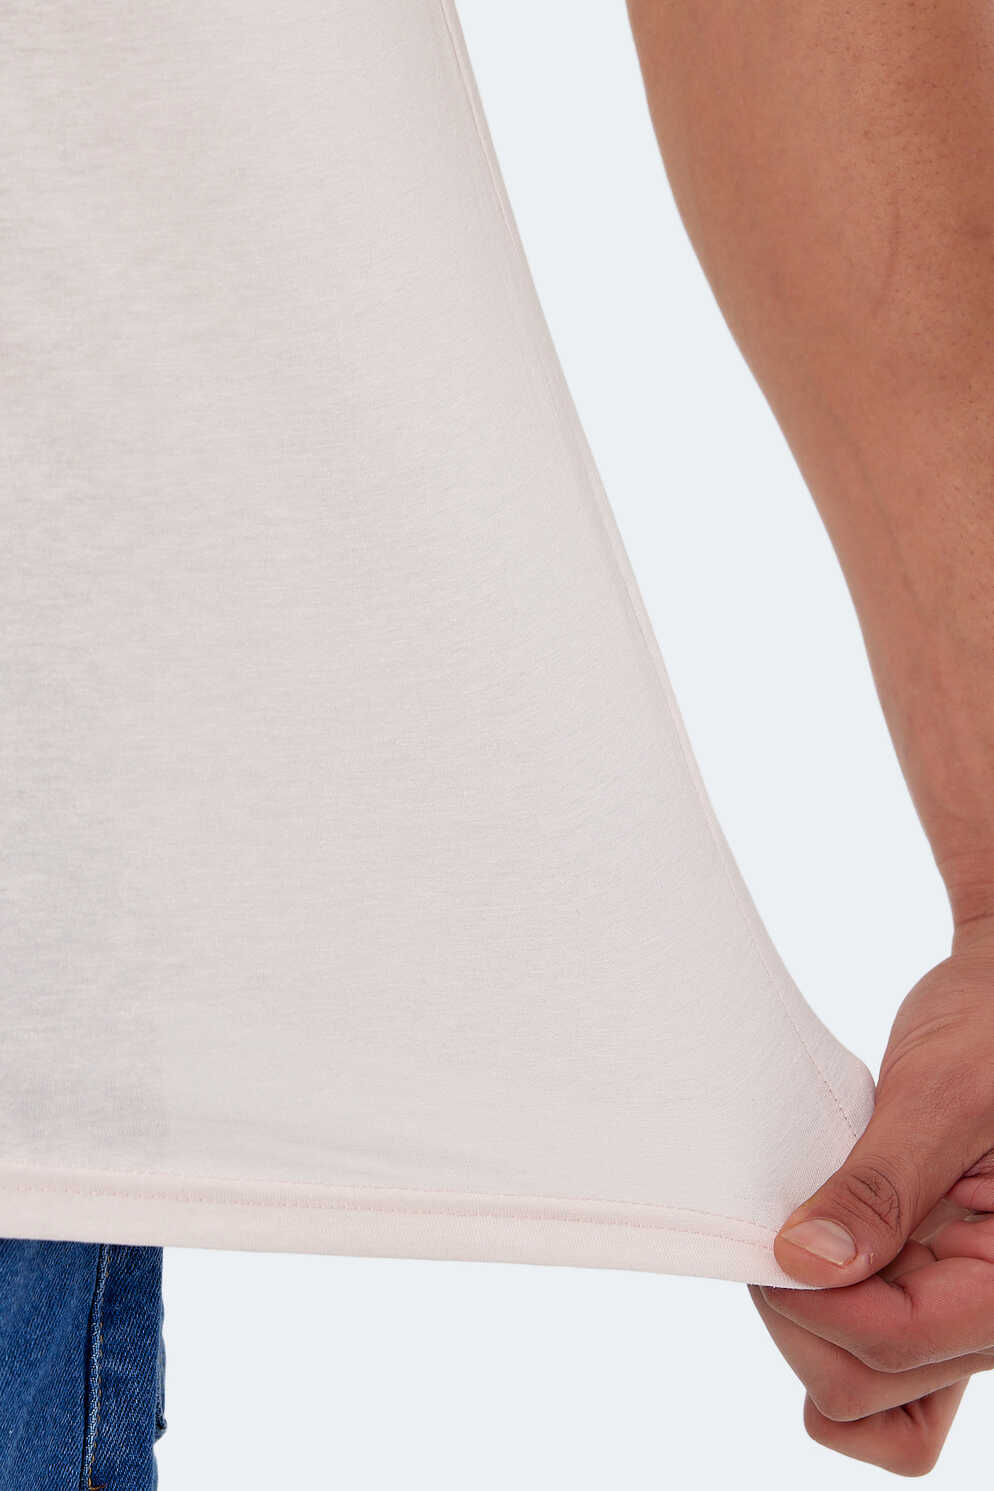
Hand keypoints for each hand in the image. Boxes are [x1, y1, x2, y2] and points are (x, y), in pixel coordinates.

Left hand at [750, 926, 993, 1474]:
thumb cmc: (993, 1027)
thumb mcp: (945, 1093)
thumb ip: (882, 1184)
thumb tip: (805, 1264)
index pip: (896, 1344)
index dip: (814, 1299)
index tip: (773, 1234)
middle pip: (868, 1384)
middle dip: (804, 1310)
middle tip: (787, 1220)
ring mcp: (964, 1313)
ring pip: (862, 1391)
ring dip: (809, 1320)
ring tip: (807, 1228)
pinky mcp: (933, 1293)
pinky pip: (880, 1372)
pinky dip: (826, 1332)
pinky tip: (813, 1263)